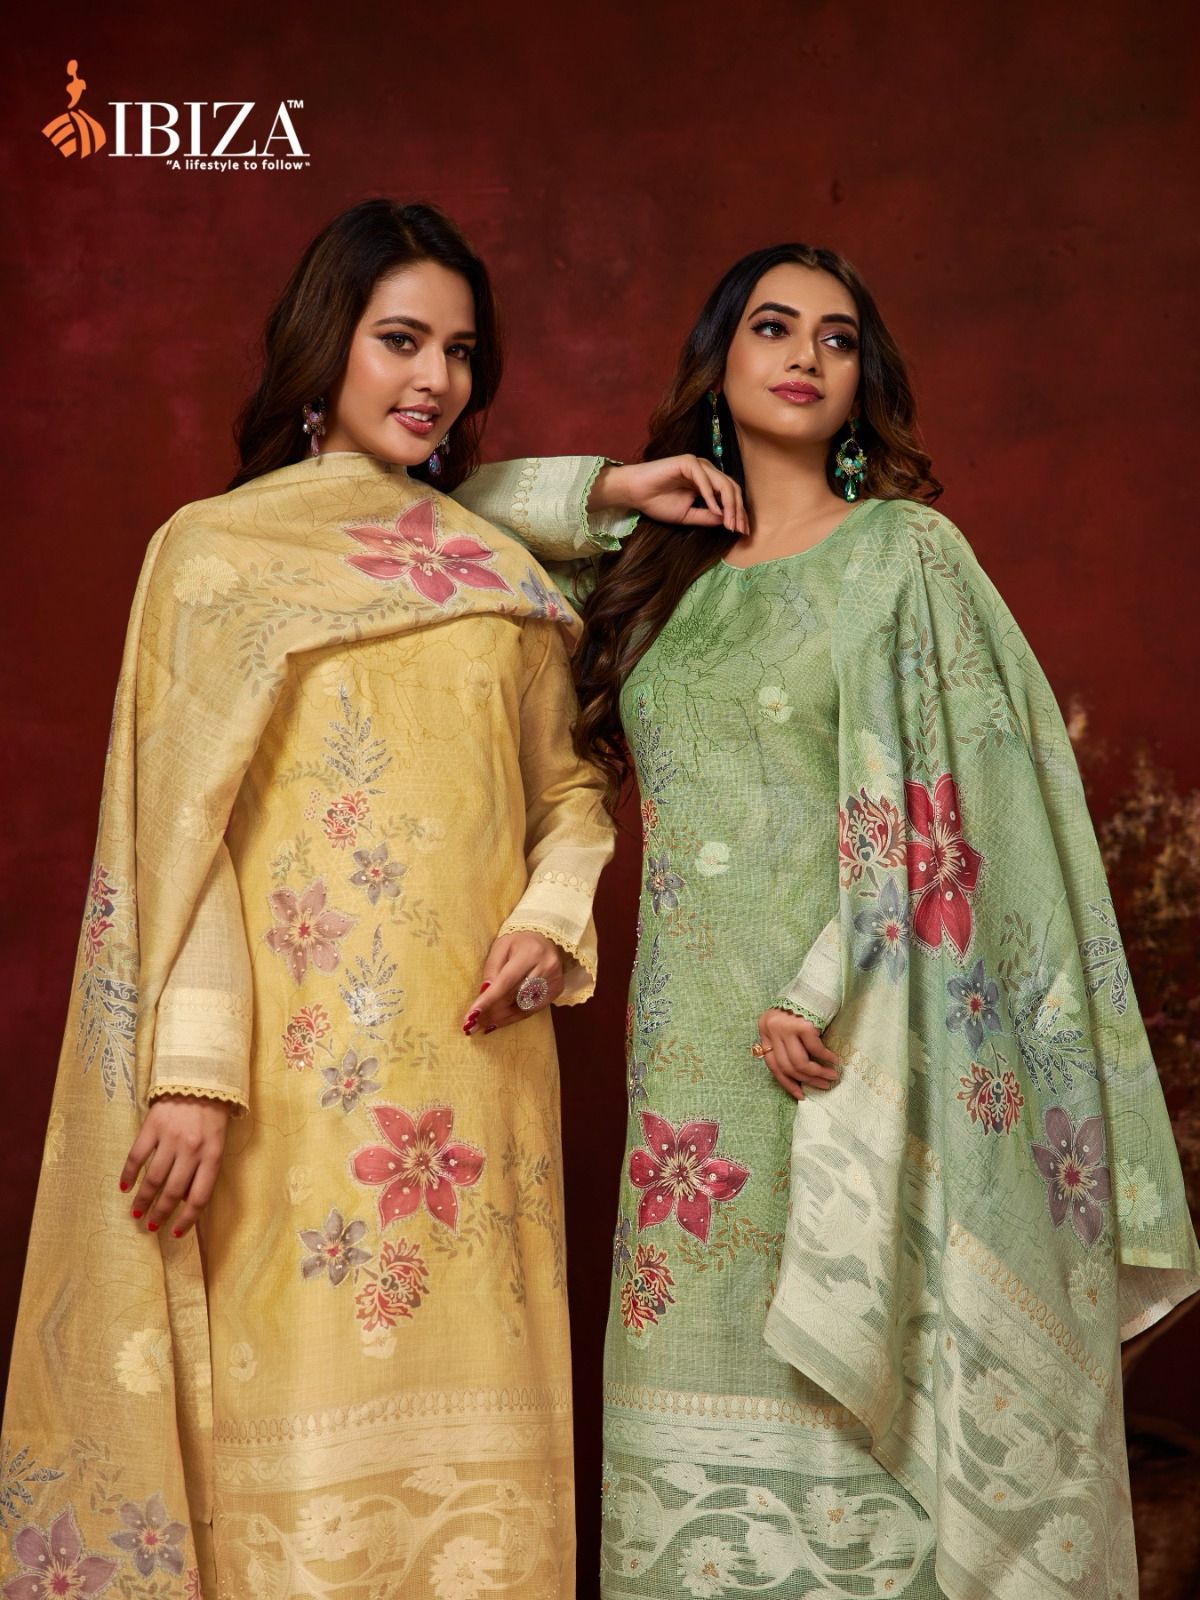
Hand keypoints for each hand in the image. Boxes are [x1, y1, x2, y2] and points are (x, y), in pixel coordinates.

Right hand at [119, 1094, 231, 1236]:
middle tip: (150, 1226)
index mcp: (213, 1155)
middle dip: (160, 1213)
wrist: (201, 1078)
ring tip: (136, 1212)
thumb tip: (187, 1202)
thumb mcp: (218, 1143)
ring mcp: (171, 1138)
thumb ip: (205, 1170)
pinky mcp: (152, 1126)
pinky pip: (137, 1156)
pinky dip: (128, 1173)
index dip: (187, 1219)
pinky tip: (124, 1186)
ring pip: (153, 1178)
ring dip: (143, 1199)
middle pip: (173, 1191)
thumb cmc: (212, 1115)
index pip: (199, 1197)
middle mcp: (192, 1149)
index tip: (175, 1233)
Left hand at [463, 931, 564, 1033]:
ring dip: (502, 1018)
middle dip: (492, 1012)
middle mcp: (546, 967)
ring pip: (524, 1008)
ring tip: (484, 1024)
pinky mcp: (557, 990)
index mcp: (531, 952)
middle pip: (515, 997)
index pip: (506, 981)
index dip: (488, 1000)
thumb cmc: (519, 942)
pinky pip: (532, 1010)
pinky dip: (515, 1016)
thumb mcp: (500, 947)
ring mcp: (554, 980)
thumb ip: (492, 969)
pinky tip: (500, 1021)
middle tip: (473, 1024)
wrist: (545, 937)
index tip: (472, 1016)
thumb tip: (484, 993)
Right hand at [589, 458, 747, 534]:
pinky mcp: (688, 462)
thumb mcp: (688, 515)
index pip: (730, 495)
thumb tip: (728, 521)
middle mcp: (706, 472)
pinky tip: (714, 510)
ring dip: (729, 505)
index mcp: (707, 483)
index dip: (738, 513)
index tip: (742, 532)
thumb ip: (707, 517)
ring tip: (729, 523)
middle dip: (738, 510)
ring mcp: (698, 465)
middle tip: (739, 529)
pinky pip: (704, 479)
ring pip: (722, 483)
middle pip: (731, 488)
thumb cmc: (657, 502)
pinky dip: (710, 495)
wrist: (635, 493)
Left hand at [755, 1009, 840, 1100]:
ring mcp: (785, 1026)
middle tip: (823, 1085)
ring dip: (817, 1073)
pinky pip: (815, 1049)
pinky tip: (834, 1061)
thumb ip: (787, 1043)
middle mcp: (771, 1028)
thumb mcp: (786, 1023)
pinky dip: (826, 1058)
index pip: (772, 1065)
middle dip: (807, 1080)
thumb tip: (799, 1075)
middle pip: (787, 1066)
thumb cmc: (803, 1003)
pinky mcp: (802, 1025)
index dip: (787, 1083)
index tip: (800, 1094)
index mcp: (764, 1029)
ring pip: (800, 1062)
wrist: (816, 979)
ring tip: (830, 1077)